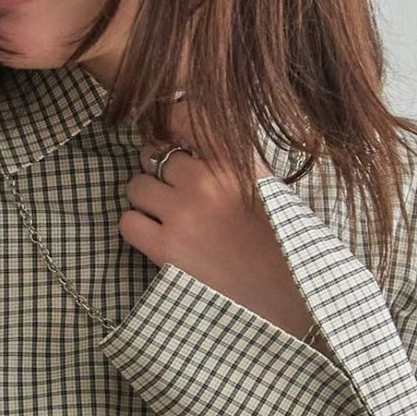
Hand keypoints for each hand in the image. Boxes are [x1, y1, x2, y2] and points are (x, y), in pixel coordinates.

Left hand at [118, 100, 317, 341]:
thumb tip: (191, 143)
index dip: (170, 124)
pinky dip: (136, 228)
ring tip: (166, 219)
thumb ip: (234, 161)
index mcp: (237, 161)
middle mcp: (208, 181)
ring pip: (136, 186)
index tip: (172, 139)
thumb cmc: (283, 246)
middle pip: (155, 154)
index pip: (186, 115)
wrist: (288, 299)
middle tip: (175, 194)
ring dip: (145, 200)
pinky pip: (128, 223)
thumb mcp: (270, 189)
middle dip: (160, 172)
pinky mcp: (165, 250)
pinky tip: (156, 239)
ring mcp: (184, 215)